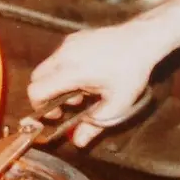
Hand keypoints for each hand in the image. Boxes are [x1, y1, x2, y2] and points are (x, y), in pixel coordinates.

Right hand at [28, 20, 172, 147]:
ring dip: (56, 83)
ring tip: (82, 90)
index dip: (40, 107)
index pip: (36, 91)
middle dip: (47, 95)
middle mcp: (65, 55)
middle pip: (37, 79)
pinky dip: (64, 70)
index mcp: (71, 72)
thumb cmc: (131, 71)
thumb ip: (94, 125)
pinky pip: (58, 57)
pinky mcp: (74, 38)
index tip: (57, 114)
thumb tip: (78, 141)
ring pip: (47, 67)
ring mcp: (68, 43)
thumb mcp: (117, 104)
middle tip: (70, 104)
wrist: (142, 40)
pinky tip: (87, 75)